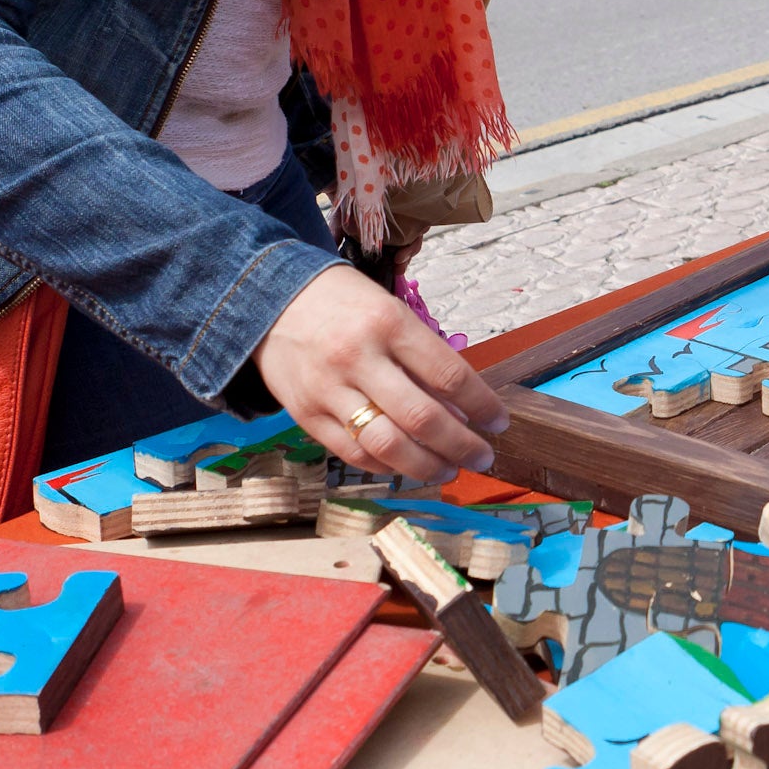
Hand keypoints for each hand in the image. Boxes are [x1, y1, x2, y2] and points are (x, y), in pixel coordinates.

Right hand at [255, 264, 505, 481]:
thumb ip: (420, 354)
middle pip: (422, 417)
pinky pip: (353, 453)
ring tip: (450, 469)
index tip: (499, 422)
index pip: (448, 373)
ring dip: (427, 465)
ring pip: (387, 444)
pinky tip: (407, 466)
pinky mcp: (307, 415)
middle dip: (461, 444)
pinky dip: (386, 466)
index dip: (481, 404)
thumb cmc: (343, 303)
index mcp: (388, 323)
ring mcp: (329, 390)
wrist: (270, 299)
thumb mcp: (388, 310)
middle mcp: (358, 358)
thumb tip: (460, 405)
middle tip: (483, 456)